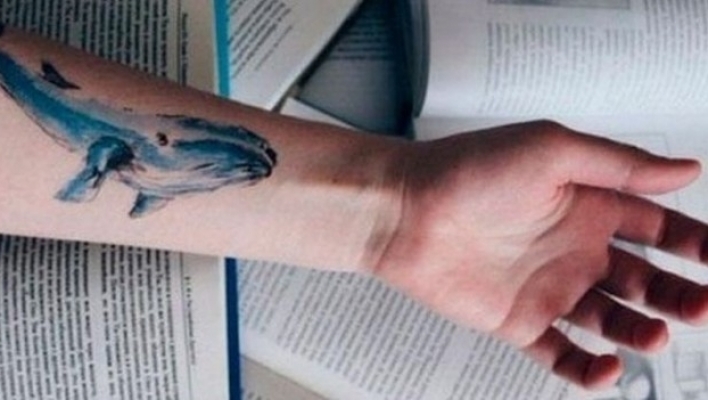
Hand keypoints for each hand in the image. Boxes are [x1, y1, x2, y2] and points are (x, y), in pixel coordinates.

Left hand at [374, 121, 707, 388]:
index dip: (695, 244)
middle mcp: (573, 248)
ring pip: (612, 320)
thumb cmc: (468, 170)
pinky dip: (588, 368)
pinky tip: (607, 369)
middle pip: (646, 279)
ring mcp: (548, 288)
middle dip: (681, 294)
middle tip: (703, 306)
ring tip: (656, 335)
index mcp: (587, 205)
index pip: (659, 227)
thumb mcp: (551, 150)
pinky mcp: (519, 321)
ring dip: (642, 331)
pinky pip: (562, 352)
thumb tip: (687, 168)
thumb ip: (619, 165)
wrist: (404, 210)